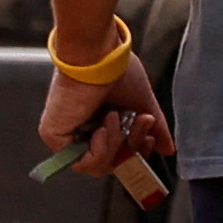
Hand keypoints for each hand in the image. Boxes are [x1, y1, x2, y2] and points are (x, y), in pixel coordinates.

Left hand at [38, 47, 173, 179]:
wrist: (97, 58)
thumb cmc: (116, 70)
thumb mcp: (141, 103)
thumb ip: (154, 127)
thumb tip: (167, 148)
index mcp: (100, 119)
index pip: (118, 151)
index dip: (136, 151)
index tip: (150, 139)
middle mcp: (81, 128)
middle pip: (110, 161)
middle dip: (131, 147)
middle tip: (141, 123)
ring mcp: (66, 133)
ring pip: (97, 164)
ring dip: (115, 145)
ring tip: (114, 118)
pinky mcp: (54, 135)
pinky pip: (81, 161)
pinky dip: (99, 149)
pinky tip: (103, 128)